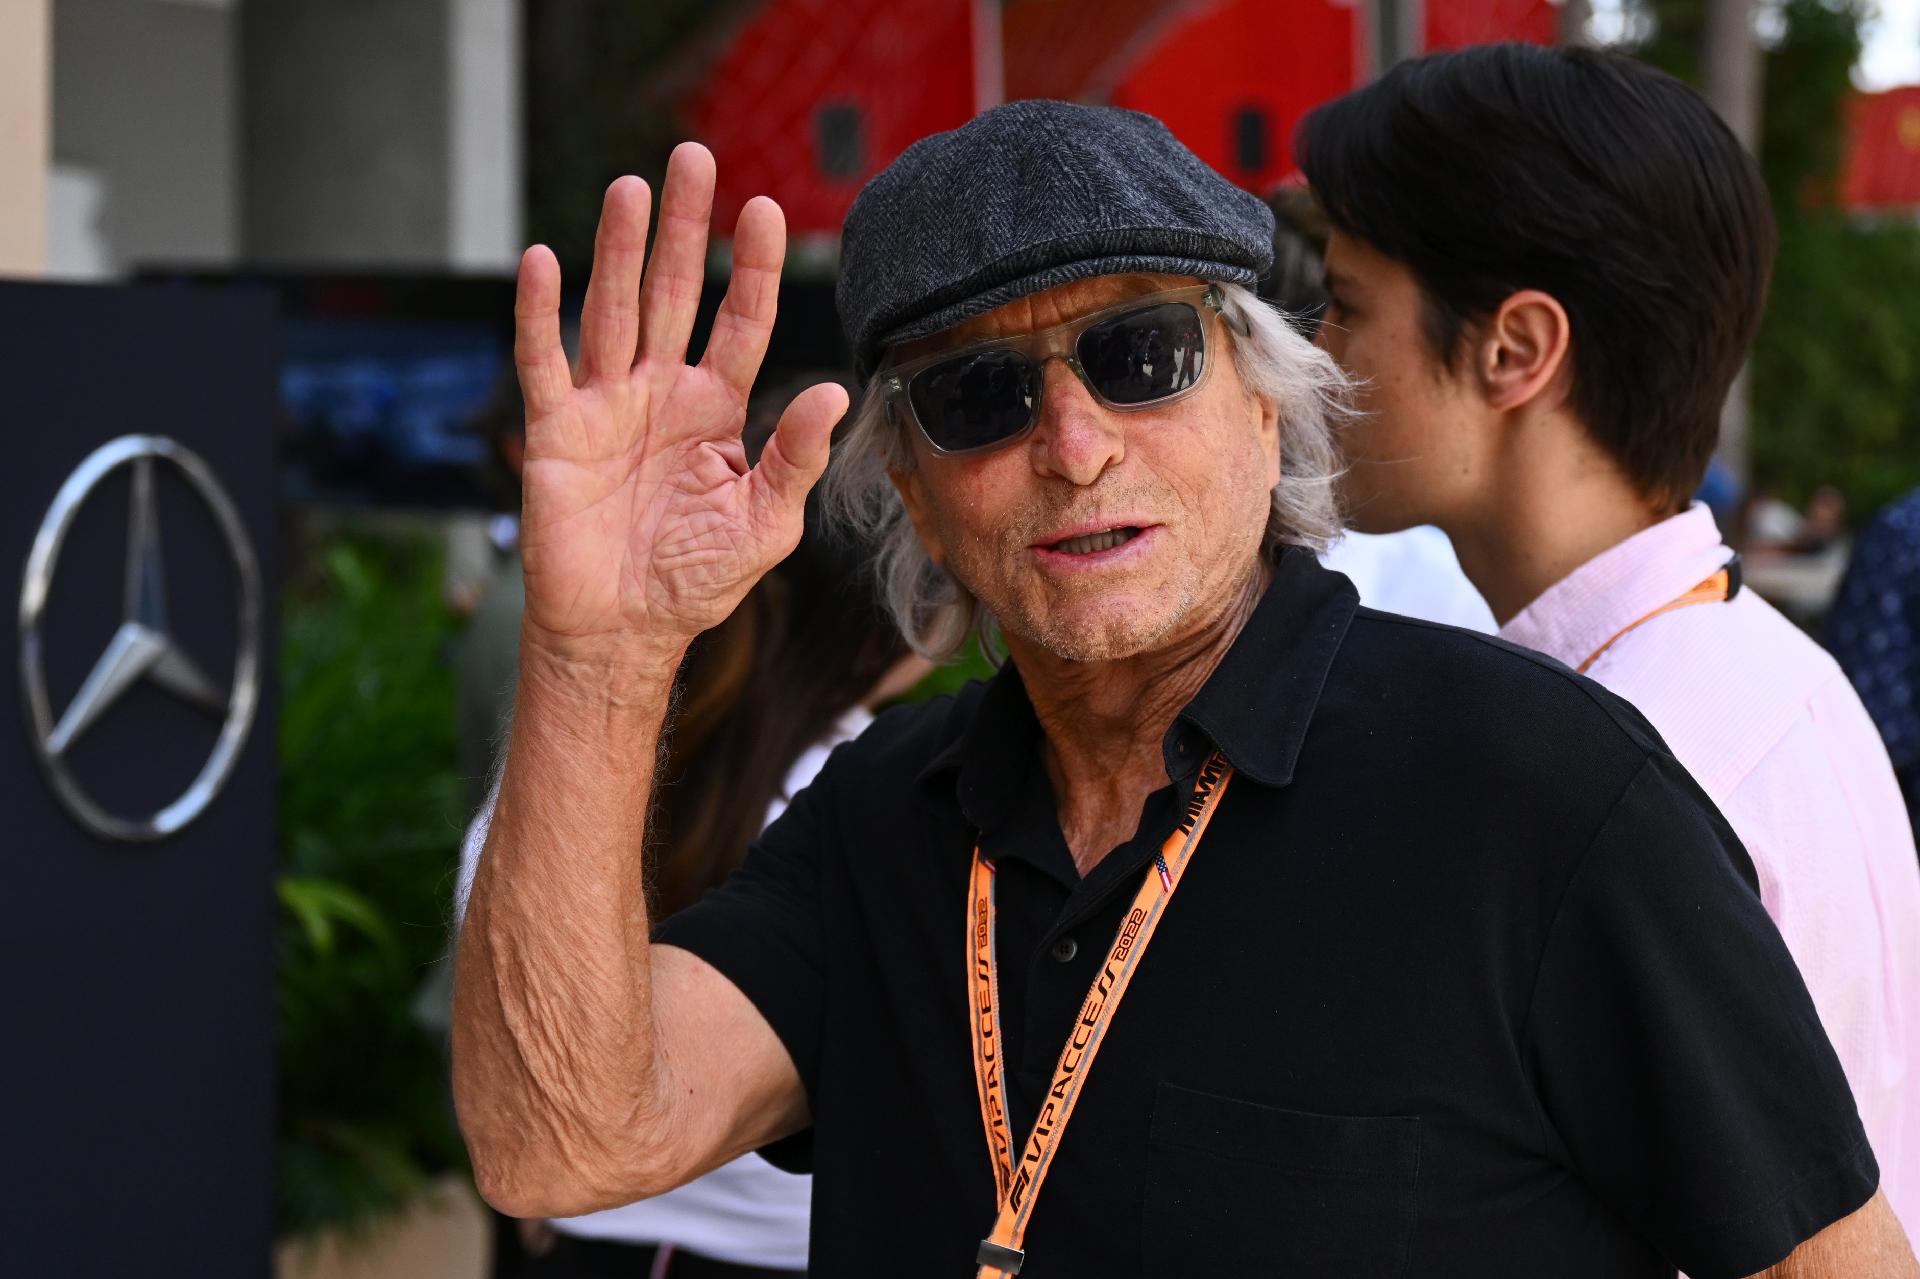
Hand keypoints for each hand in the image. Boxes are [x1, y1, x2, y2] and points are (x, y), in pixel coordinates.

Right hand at [512, 144, 848, 664]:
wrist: (622, 632)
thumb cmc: (695, 581)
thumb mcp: (765, 525)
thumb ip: (795, 458)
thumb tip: (835, 392)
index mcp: (716, 410)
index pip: (742, 322)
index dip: (753, 269)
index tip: (767, 209)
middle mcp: (661, 393)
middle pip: (675, 294)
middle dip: (684, 228)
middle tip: (693, 157)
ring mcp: (606, 406)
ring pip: (615, 310)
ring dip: (620, 251)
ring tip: (631, 189)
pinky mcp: (555, 431)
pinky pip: (546, 362)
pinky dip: (541, 314)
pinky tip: (544, 262)